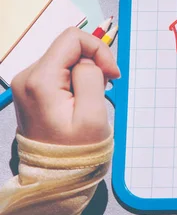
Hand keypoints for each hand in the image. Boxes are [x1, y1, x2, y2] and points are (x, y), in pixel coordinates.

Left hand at [11, 27, 120, 144]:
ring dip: (84, 74)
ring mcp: (26, 83)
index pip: (72, 39)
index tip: (112, 75)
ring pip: (65, 60)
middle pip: (68, 48)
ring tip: (91, 99)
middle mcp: (27, 76)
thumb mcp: (93, 115)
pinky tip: (80, 101)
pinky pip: (58, 72)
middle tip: (103, 91)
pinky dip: (75, 81)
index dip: (98, 50)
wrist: (55, 175)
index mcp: (40, 79)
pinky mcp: (31, 90)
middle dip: (92, 64)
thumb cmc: (77, 149)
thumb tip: (88, 61)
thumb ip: (92, 77)